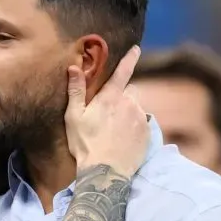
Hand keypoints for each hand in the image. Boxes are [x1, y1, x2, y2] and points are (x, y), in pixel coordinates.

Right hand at [65, 45, 149, 177]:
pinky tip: (123, 139)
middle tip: (108, 115)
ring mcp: (140, 119)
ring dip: (128, 114)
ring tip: (114, 131)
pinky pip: (142, 124)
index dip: (129, 58)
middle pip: (129, 92)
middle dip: (122, 98)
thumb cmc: (85, 144)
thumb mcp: (74, 117)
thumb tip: (74, 67)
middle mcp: (130, 103)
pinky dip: (134, 128)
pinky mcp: (147, 133)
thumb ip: (76, 90)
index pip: (123, 71)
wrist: (105, 172)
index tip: (136, 49)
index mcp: (111, 97)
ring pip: (135, 108)